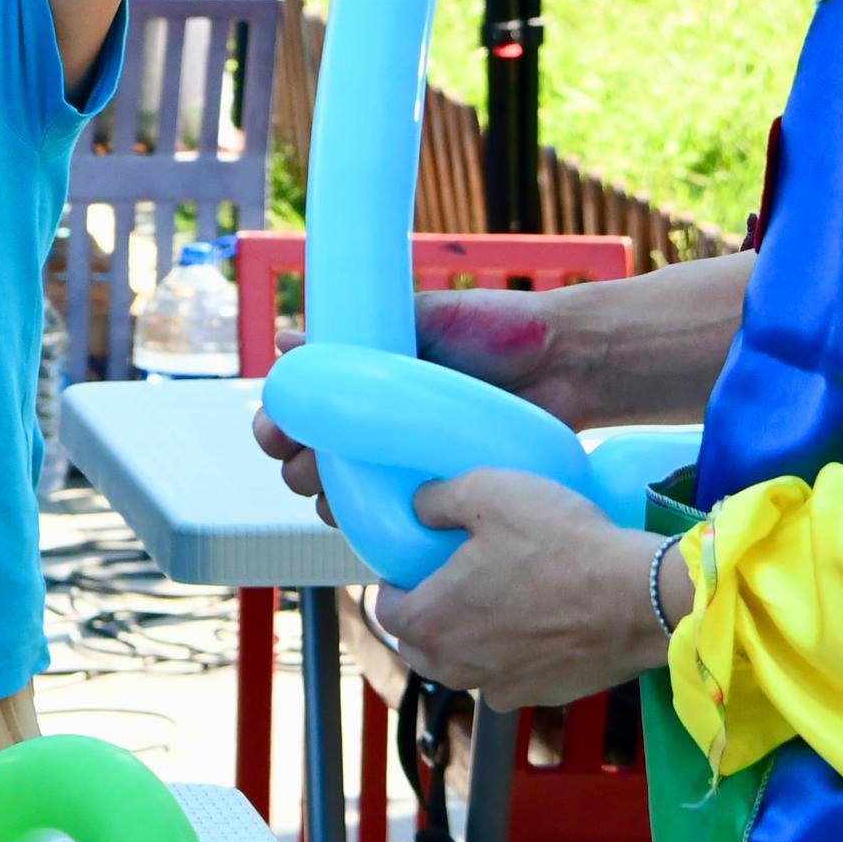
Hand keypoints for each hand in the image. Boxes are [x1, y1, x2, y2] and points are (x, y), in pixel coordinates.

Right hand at [256, 286, 566, 501]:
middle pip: (310, 460)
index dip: (279, 422)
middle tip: (301, 457)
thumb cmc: (496, 331)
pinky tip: (359, 518)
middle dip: (293, 464)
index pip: (302, 409)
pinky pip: (388, 519)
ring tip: (328, 488)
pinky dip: (364, 523)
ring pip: (341, 496)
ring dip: (322, 497)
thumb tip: (286, 343)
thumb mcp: (423, 318)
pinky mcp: (439, 490)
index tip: (276, 427)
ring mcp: (406, 460)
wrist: (566, 361)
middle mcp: (380, 424)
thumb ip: (358, 330)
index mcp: (368, 381)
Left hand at [350, 471, 680, 712]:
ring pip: (464, 667)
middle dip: (427, 618)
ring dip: (468, 642)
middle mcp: (456, 667)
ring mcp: (499, 688)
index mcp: (430, 622)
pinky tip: (537, 628)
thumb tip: (420, 506)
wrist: (638, 599)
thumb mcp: (490, 493)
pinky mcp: (541, 697)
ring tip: (497, 605)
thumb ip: (439, 499)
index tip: (417, 566)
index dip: (396, 585)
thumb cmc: (561, 545)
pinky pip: (509, 679)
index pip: (386, 612)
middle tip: (454, 583)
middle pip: (421, 646)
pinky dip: (512, 659)